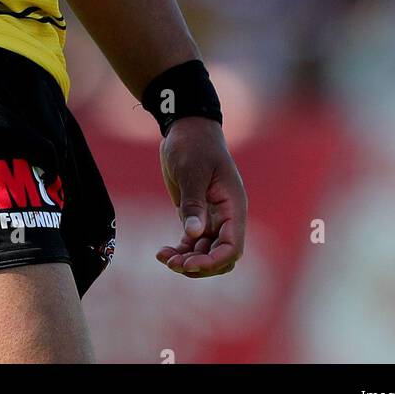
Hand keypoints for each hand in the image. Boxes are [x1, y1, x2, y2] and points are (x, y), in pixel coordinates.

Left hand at [156, 117, 246, 277]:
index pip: (233, 247)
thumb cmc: (193, 145)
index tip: (190, 263)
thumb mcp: (192, 171)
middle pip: (220, 256)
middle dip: (199, 265)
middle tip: (173, 263)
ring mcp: (212, 217)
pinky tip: (161, 252)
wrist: (185, 128)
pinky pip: (192, 242)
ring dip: (187, 260)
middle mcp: (226, 216)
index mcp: (233, 206)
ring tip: (164, 258)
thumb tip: (194, 234)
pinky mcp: (196, 214)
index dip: (214, 261)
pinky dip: (180, 250)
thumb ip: (194, 202)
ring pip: (205, 252)